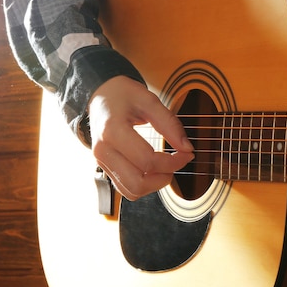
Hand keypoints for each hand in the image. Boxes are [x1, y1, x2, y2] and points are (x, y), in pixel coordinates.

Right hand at [88, 75, 193, 200]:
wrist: (100, 95)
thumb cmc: (123, 95)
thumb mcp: (149, 100)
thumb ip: (170, 124)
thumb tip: (187, 148)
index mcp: (112, 131)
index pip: (147, 161)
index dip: (173, 162)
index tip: (187, 153)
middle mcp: (103, 150)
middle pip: (137, 182)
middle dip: (163, 178)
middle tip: (176, 163)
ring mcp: (101, 161)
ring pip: (131, 191)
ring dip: (153, 185)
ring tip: (165, 167)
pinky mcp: (104, 167)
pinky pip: (125, 188)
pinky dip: (143, 185)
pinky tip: (153, 170)